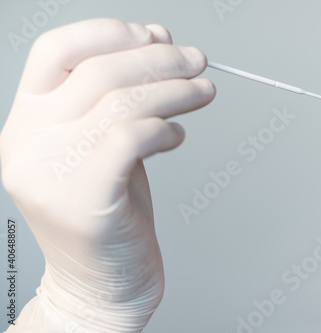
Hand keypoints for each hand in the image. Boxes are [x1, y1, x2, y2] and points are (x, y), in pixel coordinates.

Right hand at [0, 18, 215, 331]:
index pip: (55, 50)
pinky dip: (166, 128)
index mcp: (28, 122)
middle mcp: (28, 142)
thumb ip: (123, 98)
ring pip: (120, 101)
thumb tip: (157, 41)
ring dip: (175, 90)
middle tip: (198, 61)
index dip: (109, 33)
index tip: (155, 35)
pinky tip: (178, 135)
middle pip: (97, 71)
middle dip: (159, 59)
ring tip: (204, 92)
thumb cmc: (109, 212)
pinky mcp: (83, 199)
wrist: (102, 282)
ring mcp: (50, 172)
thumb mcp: (105, 145)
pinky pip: (130, 138)